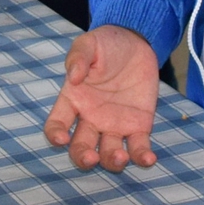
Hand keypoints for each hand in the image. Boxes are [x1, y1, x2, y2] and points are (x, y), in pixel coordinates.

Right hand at [44, 25, 160, 171]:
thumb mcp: (89, 43)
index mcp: (73, 100)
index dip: (55, 135)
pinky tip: (148, 158)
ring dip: (111, 161)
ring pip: (108, 153)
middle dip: (83, 157)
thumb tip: (73, 77)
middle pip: (80, 147)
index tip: (61, 139)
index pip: (57, 124)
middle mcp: (90, 118)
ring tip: (120, 156)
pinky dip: (142, 157)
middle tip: (91, 158)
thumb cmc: (106, 44)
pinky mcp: (138, 127)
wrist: (136, 43)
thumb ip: (79, 57)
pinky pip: (138, 147)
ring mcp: (114, 125)